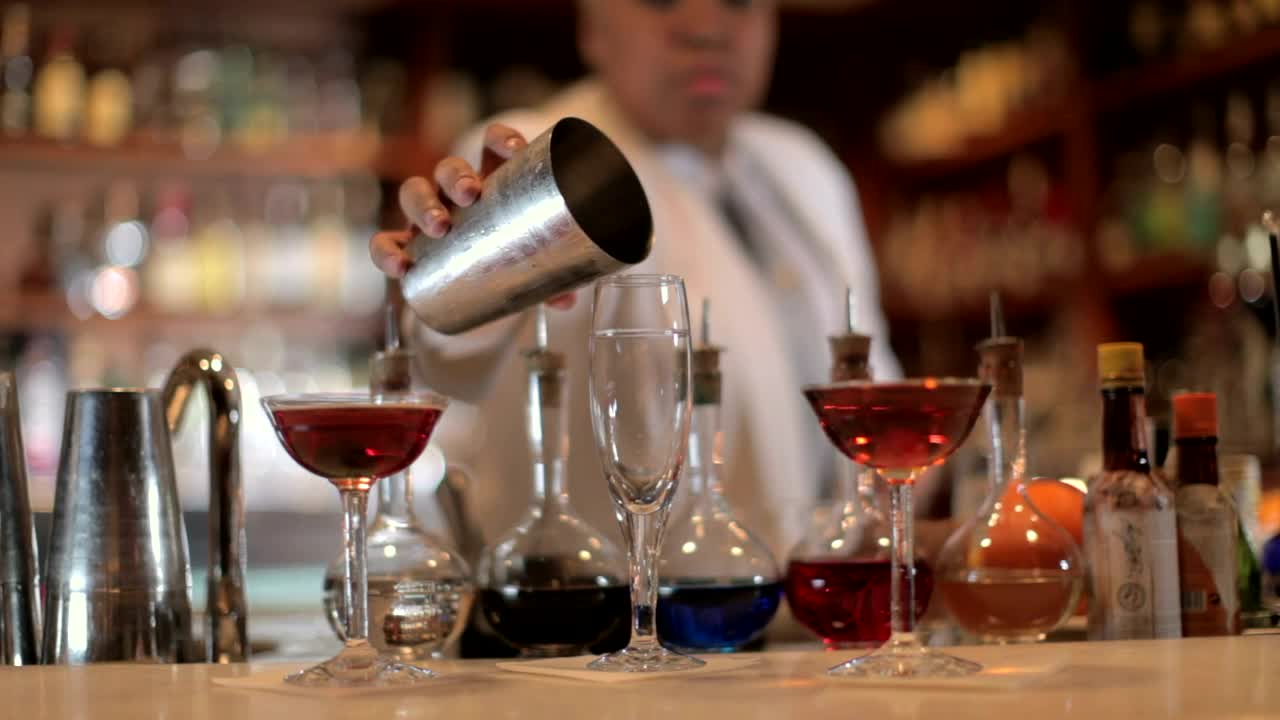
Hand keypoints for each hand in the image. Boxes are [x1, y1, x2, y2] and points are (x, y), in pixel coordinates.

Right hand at [368, 122, 574, 309]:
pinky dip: (387, 252)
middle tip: (471, 194)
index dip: (502, 141)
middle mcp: (453, 193)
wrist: (474, 292)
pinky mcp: (404, 246)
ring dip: (425, 204)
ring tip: (440, 226)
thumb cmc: (507, 261)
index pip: (492, 146)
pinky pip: (385, 242)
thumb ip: (549, 278)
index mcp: (490, 182)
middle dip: (457, 176)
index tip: (515, 151)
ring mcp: (425, 216)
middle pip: (449, 168)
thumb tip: (566, 298)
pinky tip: (401, 266)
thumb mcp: (531, 266)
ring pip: (414, 192)